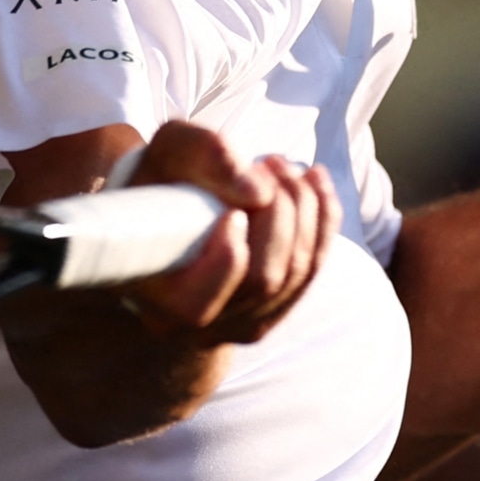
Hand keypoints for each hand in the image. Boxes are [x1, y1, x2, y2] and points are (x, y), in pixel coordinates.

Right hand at [119, 121, 342, 343]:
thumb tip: (257, 191)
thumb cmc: (163, 182)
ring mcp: (241, 324)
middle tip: (266, 165)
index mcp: (155, 300)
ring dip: (304, 210)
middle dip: (279, 212)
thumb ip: (203, 155)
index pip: (199, 303)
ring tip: (282, 168)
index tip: (234, 210)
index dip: (228, 256)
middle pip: (263, 279)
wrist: (169, 213)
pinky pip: (313, 271)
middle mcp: (199, 326)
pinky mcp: (273, 309)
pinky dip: (323, 221)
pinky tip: (314, 184)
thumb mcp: (168, 154)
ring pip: (295, 274)